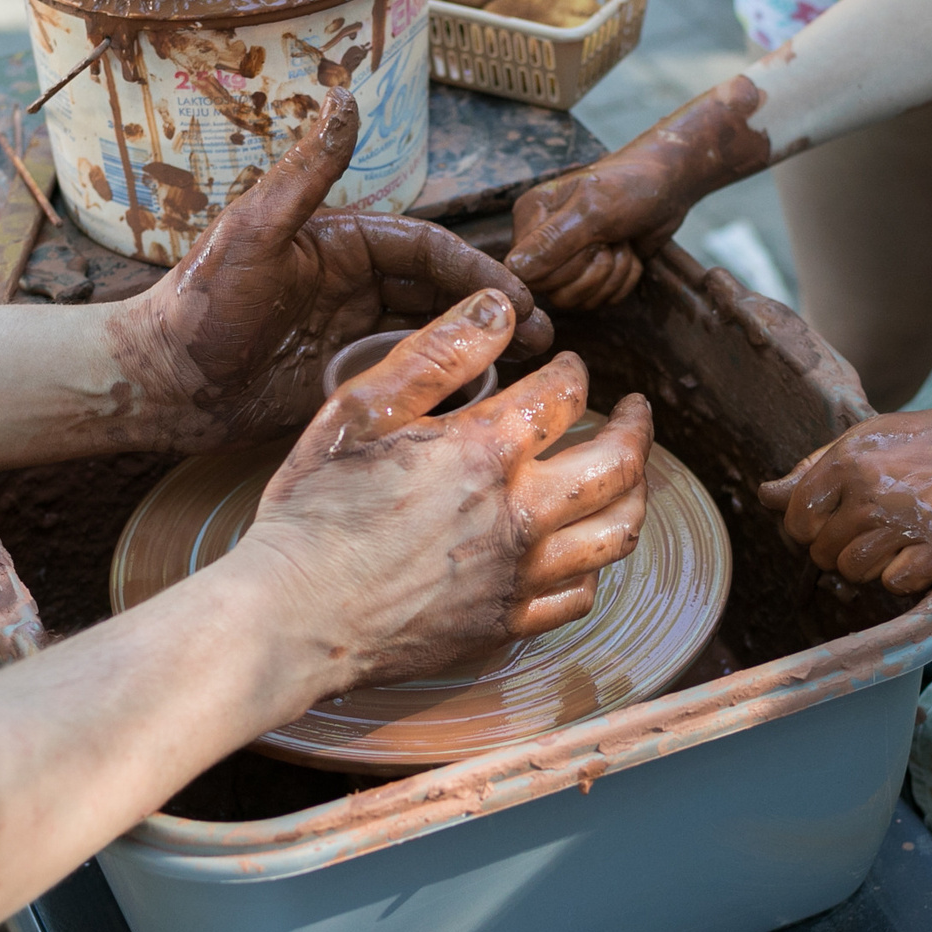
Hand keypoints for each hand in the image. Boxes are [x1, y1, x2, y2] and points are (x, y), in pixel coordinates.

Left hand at [108, 88, 552, 452]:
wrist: (159, 383)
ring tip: (530, 374)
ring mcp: (352, 337)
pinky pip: (409, 383)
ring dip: (483, 350)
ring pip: (435, 339)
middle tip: (548, 342)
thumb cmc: (198, 305)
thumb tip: (346, 95)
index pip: (428, 251)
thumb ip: (306, 173)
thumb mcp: (255, 232)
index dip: (478, 273)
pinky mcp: (344, 384)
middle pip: (444, 295)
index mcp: (343, 243)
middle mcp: (355, 286)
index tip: (521, 298)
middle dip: (499, 314)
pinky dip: (447, 389)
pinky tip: (479, 406)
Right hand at [240, 288, 654, 687]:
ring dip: (635, 496)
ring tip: (628, 476)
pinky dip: (595, 566)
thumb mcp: (360, 410)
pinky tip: (582, 549)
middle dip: (638, 430)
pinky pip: (580, 597)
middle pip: (619, 466)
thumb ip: (435, 355)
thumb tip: (498, 307)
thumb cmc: (314, 511)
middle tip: (636, 412)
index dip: (574, 371)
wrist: (292, 615)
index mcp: (485, 451)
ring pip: (617, 534)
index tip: (569, 366)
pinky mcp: (505, 624)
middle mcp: (519, 515)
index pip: (565, 395)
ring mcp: (518, 576)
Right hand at [507, 75, 779, 309]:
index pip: (527, 272)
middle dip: (594, 271)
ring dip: (612, 276)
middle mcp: (541, 241)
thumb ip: (553, 241)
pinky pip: (598, 301)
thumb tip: (514, 270)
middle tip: (612, 239)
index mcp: (530, 216)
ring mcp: (566, 261)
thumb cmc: (631, 185)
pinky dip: (623, 281)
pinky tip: (628, 252)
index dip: (564, 268)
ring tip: (622, 243)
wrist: (669, 186)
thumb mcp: (593, 209)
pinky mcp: (590, 275)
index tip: (592, 242)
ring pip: (577, 300)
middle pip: (552, 291)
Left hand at [756, 392, 931, 594]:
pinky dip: (907, 576)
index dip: (809, 532)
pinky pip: (895, 584)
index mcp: (847, 460)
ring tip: (901, 541)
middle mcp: (870, 489)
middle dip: (843, 551)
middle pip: (822, 553)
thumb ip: (813, 470)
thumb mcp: (867, 440)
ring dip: (873, 566)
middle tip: (878, 532)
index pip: (795, 520)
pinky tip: (923, 553)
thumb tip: (764, 495)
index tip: (834, 526)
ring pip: (854, 572)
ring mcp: (904, 520)